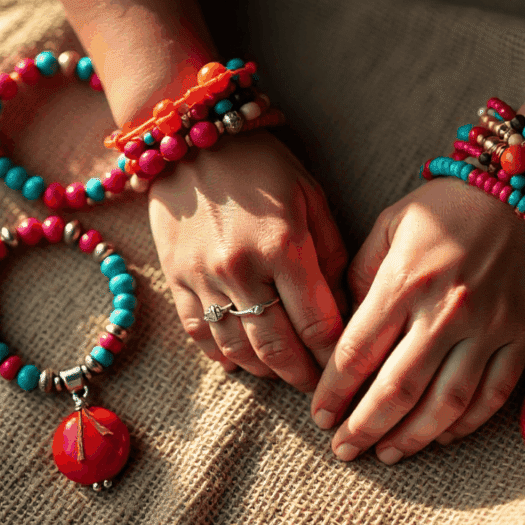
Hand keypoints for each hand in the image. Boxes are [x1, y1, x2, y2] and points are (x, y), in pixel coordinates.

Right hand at [149, 131, 347, 391]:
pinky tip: (243, 359)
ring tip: (286, 371)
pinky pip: (199, 336)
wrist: (191, 138)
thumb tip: (345, 308)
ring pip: (238, 350)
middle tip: (320, 385)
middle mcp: (241, 270)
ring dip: (266, 370)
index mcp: (284, 247)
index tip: (349, 370)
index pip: (318, 324)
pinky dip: (224, 355)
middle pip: (278, 348)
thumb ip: (331, 255)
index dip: (336, 356)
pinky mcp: (175, 280)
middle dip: (303, 375)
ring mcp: (203, 278)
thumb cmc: (264, 165)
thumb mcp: (311, 198)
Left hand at [310, 178, 524, 463]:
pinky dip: (467, 423)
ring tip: (387, 453)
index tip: (319, 416)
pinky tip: (443, 436)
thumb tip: (341, 328)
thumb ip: (360, 274)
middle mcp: (444, 311)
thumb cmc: (450, 205)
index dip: (333, 392)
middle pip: (396, 389)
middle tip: (343, 449)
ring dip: (413, 437)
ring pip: (446, 403)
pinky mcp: (523, 336)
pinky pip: (494, 394)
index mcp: (404, 281)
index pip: (357, 353)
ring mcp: (488, 327)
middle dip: (363, 427)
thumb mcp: (392, 224)